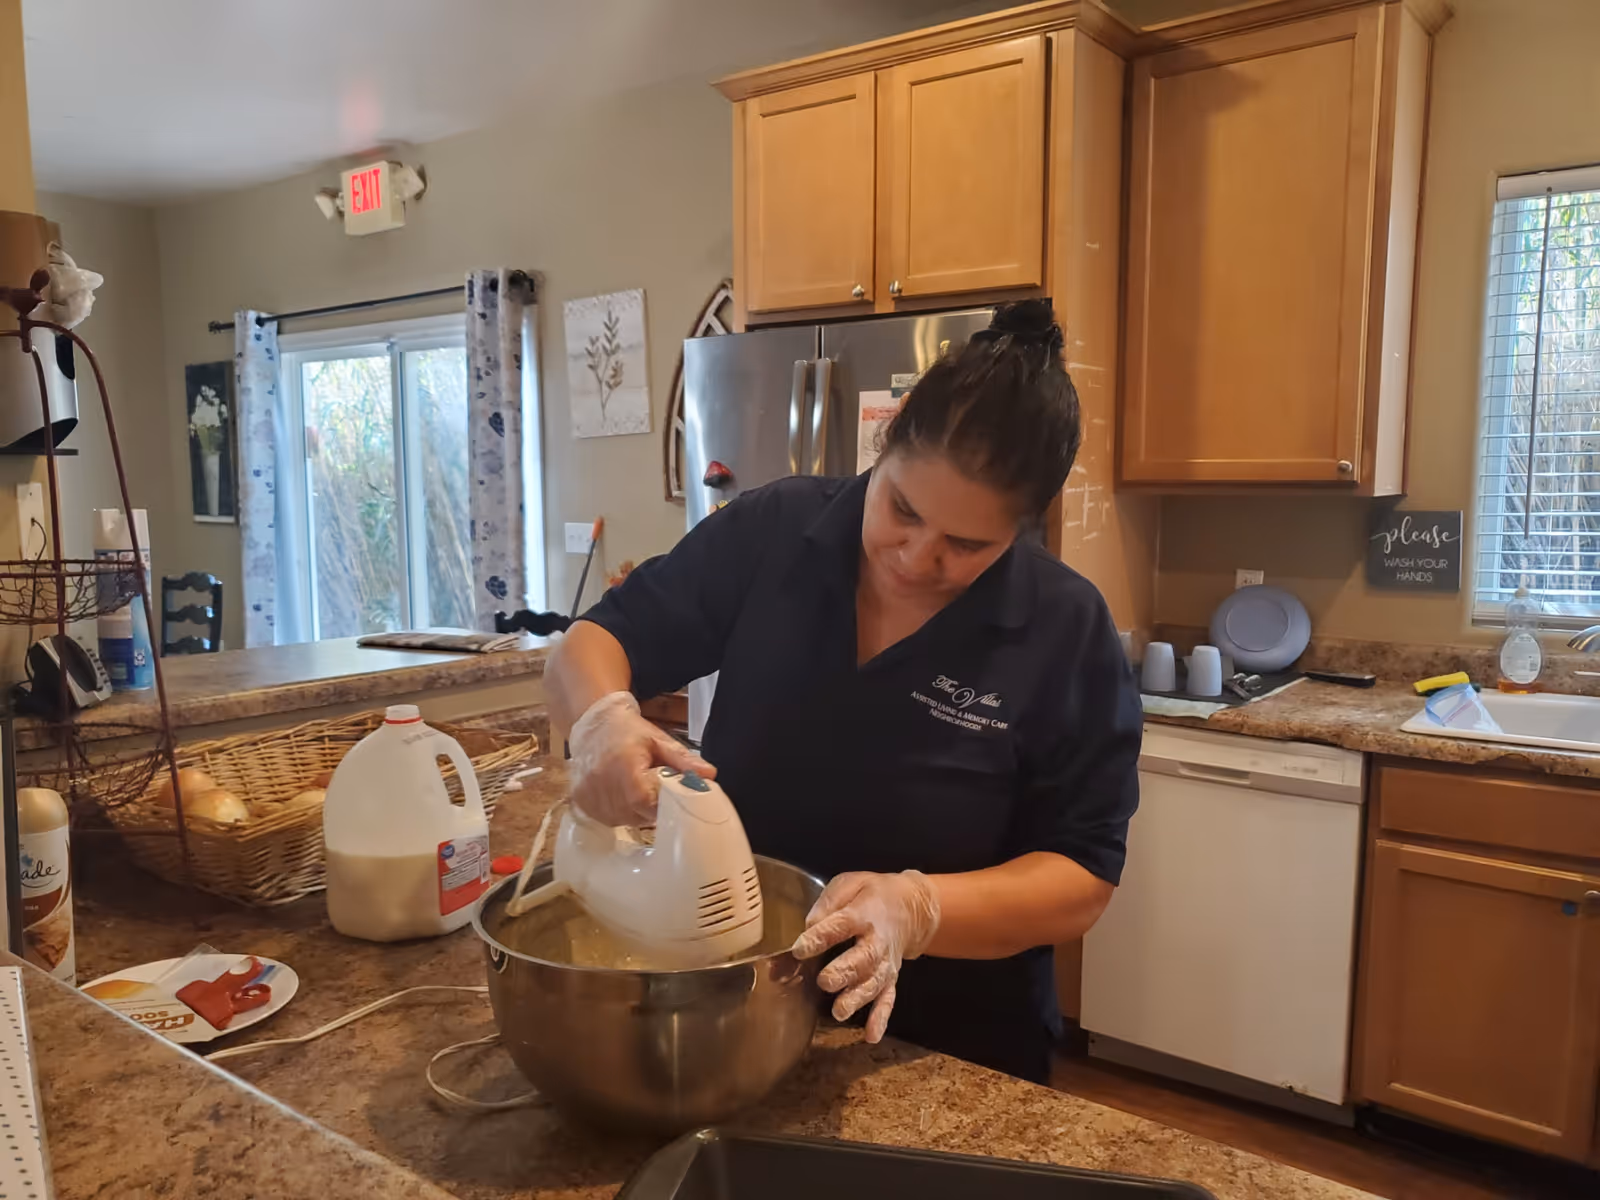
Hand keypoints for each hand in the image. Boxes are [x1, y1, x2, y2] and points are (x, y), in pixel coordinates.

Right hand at [567, 691, 714, 824]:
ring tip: (637, 789)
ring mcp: (589, 795)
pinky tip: (622, 795)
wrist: (593, 724)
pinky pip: (609, 819)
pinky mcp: (581, 802)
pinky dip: (620, 812)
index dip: (661, 805)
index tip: (669, 798)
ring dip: (636, 812)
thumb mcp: (659, 740)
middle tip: (655, 791)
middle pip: (636, 814)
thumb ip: (683, 760)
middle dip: (652, 808)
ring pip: (623, 820)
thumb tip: (709, 775)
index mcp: (624, 766)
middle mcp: (602, 783)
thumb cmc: (629, 731)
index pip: (645, 801)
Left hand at [790, 870, 940, 1042]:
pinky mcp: (891, 979)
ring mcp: (886, 964)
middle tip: (824, 981)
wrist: (911, 907)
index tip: (799, 948)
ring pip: (873, 983)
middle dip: (844, 972)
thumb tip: (807, 925)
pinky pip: (888, 1000)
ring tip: (839, 1011)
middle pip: (862, 959)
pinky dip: (881, 1018)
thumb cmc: (872, 894)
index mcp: (864, 914)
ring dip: (857, 998)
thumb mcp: (850, 884)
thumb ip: (828, 902)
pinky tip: (871, 1035)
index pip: (841, 925)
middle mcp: (877, 942)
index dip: (820, 936)